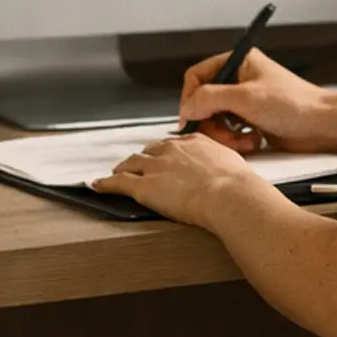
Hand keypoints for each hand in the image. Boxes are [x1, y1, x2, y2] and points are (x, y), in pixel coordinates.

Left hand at [92, 130, 259, 224]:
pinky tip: (98, 185)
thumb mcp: (234, 163)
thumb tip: (228, 171)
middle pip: (149, 151)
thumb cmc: (238, 184)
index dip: (165, 152)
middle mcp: (172, 150)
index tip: (163, 157)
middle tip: (138, 165)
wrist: (228, 194)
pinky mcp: (143, 186)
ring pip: (131, 164)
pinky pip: (119, 183)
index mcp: (195, 142)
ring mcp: (155, 167)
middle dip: (143, 158)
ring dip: (123, 168)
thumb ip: (223, 164)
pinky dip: (106, 184)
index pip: (173, 144)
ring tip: (116, 173)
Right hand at [179, 45, 336, 152]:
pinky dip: (237, 141)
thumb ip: (210, 98)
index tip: (190, 119)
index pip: (197, 76)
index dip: (190, 98)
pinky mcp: (251, 121)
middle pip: (204, 103)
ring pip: (216, 121)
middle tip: (221, 135)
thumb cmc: (294, 103)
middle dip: (211, 123)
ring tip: (243, 140)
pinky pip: (230, 133)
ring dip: (226, 136)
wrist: (321, 125)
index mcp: (238, 62)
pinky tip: (254, 141)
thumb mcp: (245, 97)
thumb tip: (186, 108)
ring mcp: (245, 102)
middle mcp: (239, 80)